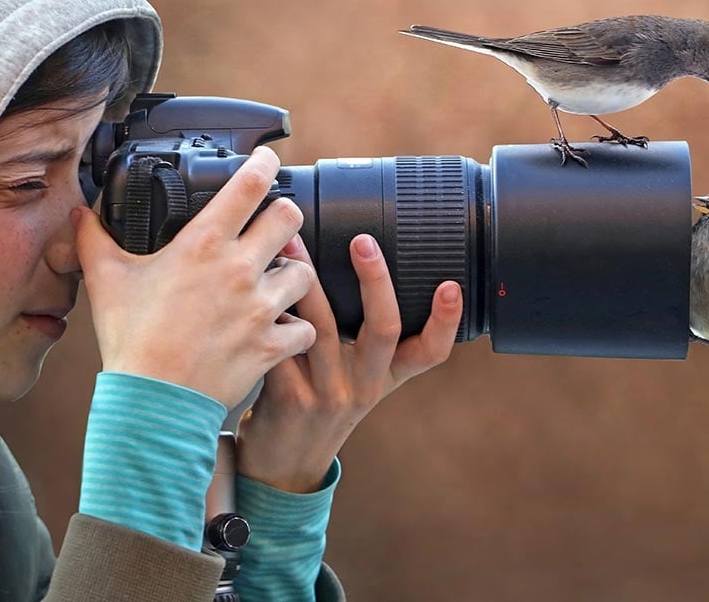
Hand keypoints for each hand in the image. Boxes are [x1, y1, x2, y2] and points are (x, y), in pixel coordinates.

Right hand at [71, 146, 317, 408]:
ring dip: (294, 273)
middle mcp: (239, 269)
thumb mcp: (106, 281)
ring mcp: (260, 307)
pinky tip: (283, 327)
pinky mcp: (271, 343)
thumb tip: (78, 214)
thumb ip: (94, 240)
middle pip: (290, 218)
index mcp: (203, 244)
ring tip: (280, 280)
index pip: (249, 185)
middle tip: (276, 224)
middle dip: (286, 217)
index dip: (264, 163)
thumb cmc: (130, 340)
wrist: (152, 402)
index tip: (268, 158)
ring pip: (305, 273)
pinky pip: (305, 327)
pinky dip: (298, 327)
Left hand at [235, 233, 462, 492]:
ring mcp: (329, 394)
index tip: (451, 286)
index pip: (430, 352)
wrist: (282, 467)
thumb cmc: (318, 407)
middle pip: (383, 329)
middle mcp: (364, 386)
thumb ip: (361, 339)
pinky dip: (271, 315)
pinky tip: (257, 287)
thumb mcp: (355, 380)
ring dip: (307, 281)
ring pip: (323, 328)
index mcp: (386, 377)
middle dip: (376, 281)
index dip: (445, 321)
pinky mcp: (290, 399)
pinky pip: (282, 347)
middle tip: (364, 241)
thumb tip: (357, 262)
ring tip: (293, 244)